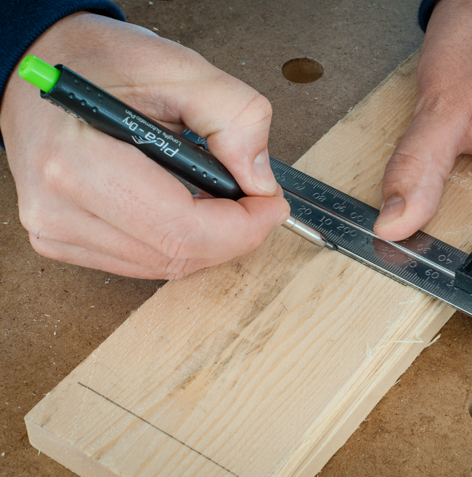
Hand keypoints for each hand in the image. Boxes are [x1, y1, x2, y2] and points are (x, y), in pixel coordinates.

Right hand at [0, 13, 288, 278]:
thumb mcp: (178, 68)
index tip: (273, 205)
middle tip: (259, 203)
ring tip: (223, 198)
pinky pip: (142, 261)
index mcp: (77, 162)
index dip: (241, 228)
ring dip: (209, 240)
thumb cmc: (100, 61)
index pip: (180, 229)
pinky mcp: (62, 239)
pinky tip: (190, 208)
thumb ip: (234, 116)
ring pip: (163, 265)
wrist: (44, 65)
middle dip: (234, 236)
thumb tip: (260, 180)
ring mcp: (55, 230)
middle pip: (175, 255)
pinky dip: (180, 241)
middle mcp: (57, 207)